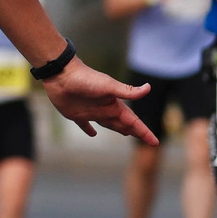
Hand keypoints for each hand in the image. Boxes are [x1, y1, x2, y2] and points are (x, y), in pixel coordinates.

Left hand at [41, 59, 157, 143]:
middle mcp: (105, 109)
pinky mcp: (76, 114)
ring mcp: (91, 112)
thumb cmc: (85, 79)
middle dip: (136, 131)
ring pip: (108, 124)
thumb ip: (127, 90)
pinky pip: (85, 125)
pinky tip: (93, 134)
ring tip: (125, 133)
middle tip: (147, 140)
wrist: (61, 75)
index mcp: (114, 105)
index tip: (155, 142)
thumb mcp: (108, 86)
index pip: (133, 121)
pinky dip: (89, 130)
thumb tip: (149, 87)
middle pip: (124, 124)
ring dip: (118, 129)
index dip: (144, 132)